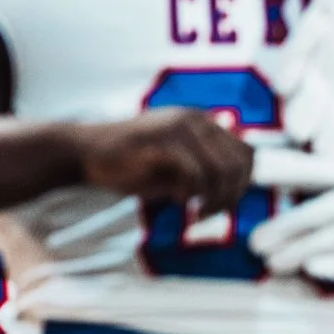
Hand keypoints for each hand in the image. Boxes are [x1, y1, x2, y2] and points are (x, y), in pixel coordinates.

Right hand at [72, 110, 253, 207]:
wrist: (87, 153)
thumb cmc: (131, 163)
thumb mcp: (175, 165)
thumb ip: (204, 170)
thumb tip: (235, 192)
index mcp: (201, 121)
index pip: (246, 152)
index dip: (244, 182)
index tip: (225, 203)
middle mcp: (195, 119)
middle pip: (239, 162)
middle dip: (232, 194)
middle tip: (211, 213)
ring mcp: (179, 128)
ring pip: (222, 169)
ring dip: (215, 198)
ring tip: (198, 213)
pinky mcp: (162, 142)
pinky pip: (195, 174)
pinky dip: (191, 194)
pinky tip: (179, 203)